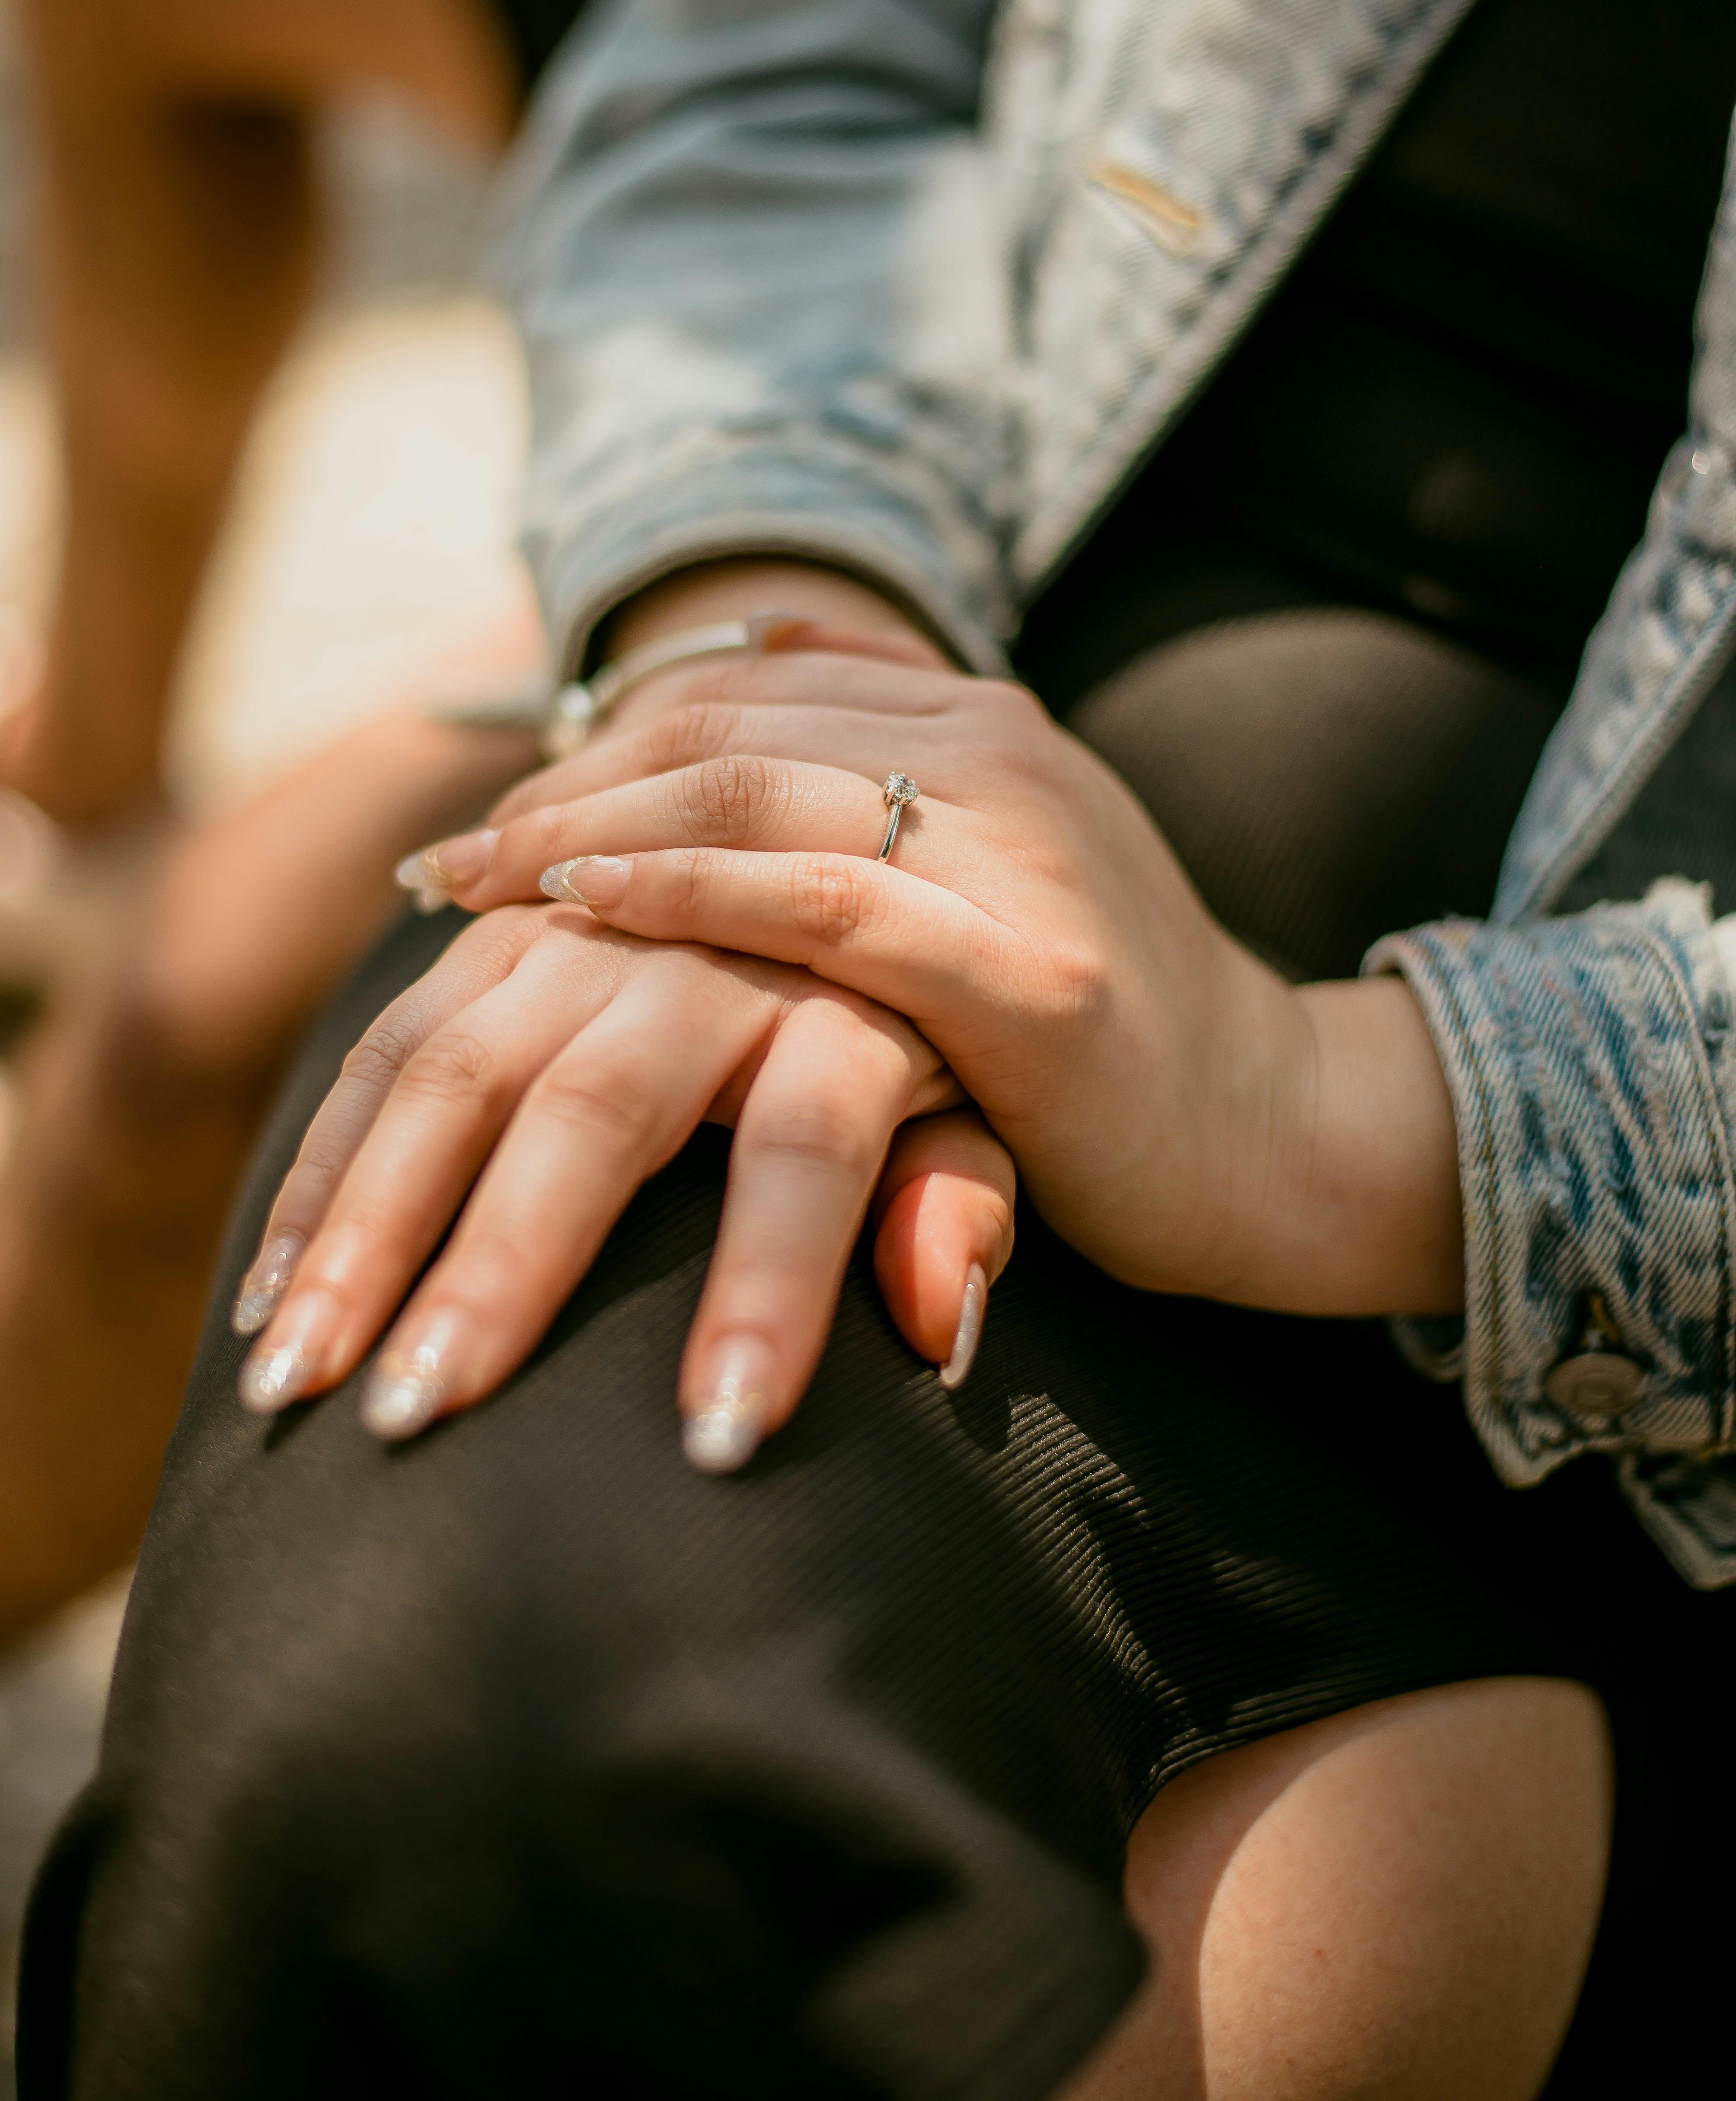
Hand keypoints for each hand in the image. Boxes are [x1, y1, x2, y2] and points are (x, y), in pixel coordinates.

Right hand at [230, 901, 1012, 1465]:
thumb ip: (960, 1201)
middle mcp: (709, 948)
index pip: (813, 1140)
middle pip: (597, 1105)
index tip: (721, 1440)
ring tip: (292, 1387)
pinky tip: (269, 1294)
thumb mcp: (989, 1110)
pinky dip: (326, 1166)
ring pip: (457, 1064)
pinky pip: (391, 1036)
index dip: (772, 1284)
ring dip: (365, 1228)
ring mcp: (587, 927)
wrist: (854, 835)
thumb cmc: (933, 1029)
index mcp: (850, 996)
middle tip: (416, 1424)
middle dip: (505, 1267)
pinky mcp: (498, 929)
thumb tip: (939, 1326)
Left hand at [415, 629, 1464, 1320]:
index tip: (488, 821)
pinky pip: (827, 905)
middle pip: (721, 728)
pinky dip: (690, 896)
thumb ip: (873, 782)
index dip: (594, 744)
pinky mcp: (1030, 972)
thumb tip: (737, 685)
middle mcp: (995, 752)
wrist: (1272, 1130)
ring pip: (755, 790)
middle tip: (447, 866)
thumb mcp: (982, 872)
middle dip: (561, 787)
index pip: (737, 693)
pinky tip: (588, 910)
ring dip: (589, 831)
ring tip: (475, 888)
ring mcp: (1020, 851)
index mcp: (977, 719)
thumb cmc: (1096, 1028)